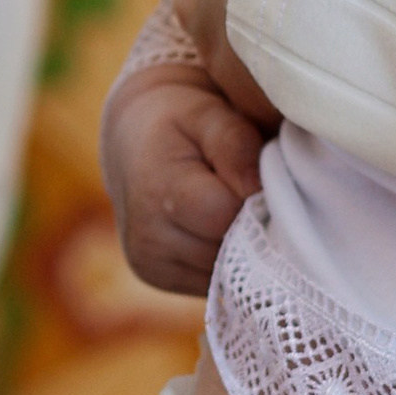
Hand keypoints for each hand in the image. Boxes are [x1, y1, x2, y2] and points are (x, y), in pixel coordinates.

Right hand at [98, 69, 265, 297]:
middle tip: (251, 189)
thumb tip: (258, 190)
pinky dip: (227, 257)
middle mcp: (147, 241)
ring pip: (226, 271)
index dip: (255, 197)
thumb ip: (236, 144)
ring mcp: (150, 266)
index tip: (263, 174)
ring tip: (232, 205)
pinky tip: (220, 227)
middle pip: (229, 249)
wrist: (133, 140)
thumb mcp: (207, 116)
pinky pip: (214, 278)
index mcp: (155, 193)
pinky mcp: (159, 278)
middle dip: (251, 224)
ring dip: (242, 245)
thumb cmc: (178, 122)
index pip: (227, 214)